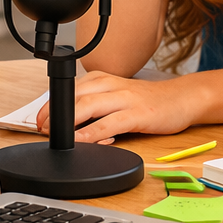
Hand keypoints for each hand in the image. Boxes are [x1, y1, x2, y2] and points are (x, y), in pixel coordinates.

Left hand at [34, 71, 194, 143]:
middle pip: (74, 97)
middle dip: (53, 114)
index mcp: (103, 79)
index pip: (70, 90)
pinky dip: (92, 134)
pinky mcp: (138, 114)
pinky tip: (82, 142)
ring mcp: (125, 99)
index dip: (51, 106)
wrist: (182, 98)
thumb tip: (71, 126)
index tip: (40, 121)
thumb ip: (96, 106)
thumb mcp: (117, 97)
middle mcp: (111, 85)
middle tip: (41, 129)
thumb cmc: (148, 101)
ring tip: (55, 135)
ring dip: (67, 122)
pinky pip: (109, 124)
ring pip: (88, 107)